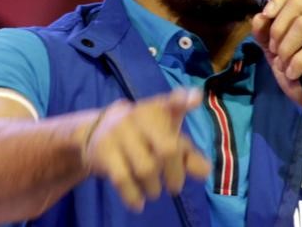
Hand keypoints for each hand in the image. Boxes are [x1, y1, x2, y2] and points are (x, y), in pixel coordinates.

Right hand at [82, 88, 210, 211]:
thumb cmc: (144, 134)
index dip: (184, 100)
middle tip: (175, 187)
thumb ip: (189, 154)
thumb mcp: (167, 138)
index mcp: (160, 109)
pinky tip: (139, 203)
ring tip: (154, 190)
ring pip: (146, 168)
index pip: (174, 101)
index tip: (196, 99)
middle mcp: (140, 115)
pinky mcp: (104, 149)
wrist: (96, 130)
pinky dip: (133, 196)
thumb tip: (205, 172)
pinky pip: (123, 179)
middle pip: (167, 149)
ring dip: (154, 188)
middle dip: (175, 174)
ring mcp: (120, 131)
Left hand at [250, 0, 301, 117]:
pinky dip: (297, 62)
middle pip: (298, 3)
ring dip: (287, 47)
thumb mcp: (278, 53)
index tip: (266, 17)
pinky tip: (295, 74)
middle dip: (278, 28)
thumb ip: (266, 34)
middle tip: (277, 51)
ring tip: (286, 64)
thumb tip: (259, 17)